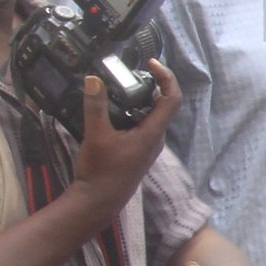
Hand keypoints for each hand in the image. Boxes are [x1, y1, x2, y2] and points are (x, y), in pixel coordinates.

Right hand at [67, 60, 180, 207]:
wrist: (98, 201)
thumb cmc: (101, 171)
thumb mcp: (96, 134)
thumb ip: (95, 106)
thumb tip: (93, 79)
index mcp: (153, 133)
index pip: (171, 99)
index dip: (166, 77)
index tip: (152, 63)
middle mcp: (155, 139)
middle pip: (162, 105)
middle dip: (151, 85)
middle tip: (132, 72)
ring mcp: (148, 146)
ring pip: (150, 115)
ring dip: (140, 99)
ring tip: (121, 86)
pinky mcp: (138, 151)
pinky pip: (141, 125)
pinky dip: (132, 112)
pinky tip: (114, 109)